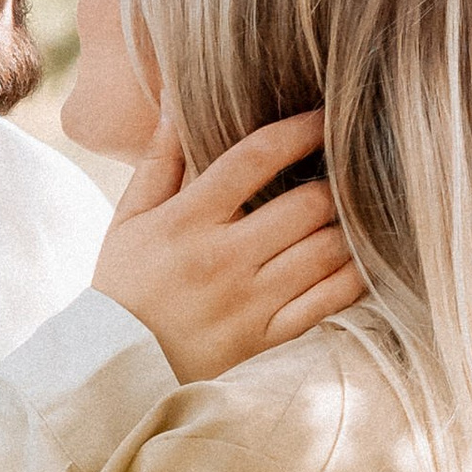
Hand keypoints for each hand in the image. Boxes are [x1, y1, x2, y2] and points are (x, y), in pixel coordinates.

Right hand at [89, 109, 362, 380]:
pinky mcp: (266, 338)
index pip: (255, 158)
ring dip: (349, 226)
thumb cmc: (123, 288)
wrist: (114, 370)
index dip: (298, 130)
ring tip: (358, 209)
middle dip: (335, 180)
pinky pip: (327, 301)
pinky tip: (356, 259)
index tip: (323, 116)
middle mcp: (223, 258)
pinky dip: (351, 277)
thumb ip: (158, 162)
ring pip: (325, 251)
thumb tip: (177, 101)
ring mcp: (249, 301)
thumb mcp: (127, 221)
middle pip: (306, 204)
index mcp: (187, 221)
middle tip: (350, 166)